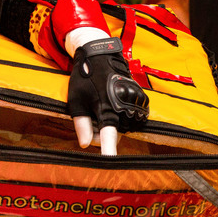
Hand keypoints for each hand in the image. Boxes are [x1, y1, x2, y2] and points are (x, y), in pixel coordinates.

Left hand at [68, 38, 148, 154]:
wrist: (100, 56)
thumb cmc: (84, 78)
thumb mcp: (76, 101)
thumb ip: (81, 124)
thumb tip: (84, 144)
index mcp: (105, 107)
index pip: (108, 135)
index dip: (108, 149)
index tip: (110, 160)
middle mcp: (123, 105)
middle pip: (117, 133)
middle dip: (103, 132)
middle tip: (91, 117)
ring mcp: (134, 101)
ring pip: (127, 126)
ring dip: (116, 124)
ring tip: (102, 108)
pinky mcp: (141, 97)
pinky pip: (135, 117)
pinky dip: (125, 116)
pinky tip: (115, 104)